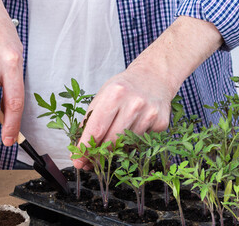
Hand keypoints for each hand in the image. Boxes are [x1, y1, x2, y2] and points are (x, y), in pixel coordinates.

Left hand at [71, 16, 223, 169]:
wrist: (154, 76)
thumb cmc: (123, 88)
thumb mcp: (102, 97)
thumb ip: (89, 122)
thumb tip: (79, 151)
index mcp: (114, 94)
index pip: (96, 129)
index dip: (85, 148)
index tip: (78, 162)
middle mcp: (134, 104)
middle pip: (111, 141)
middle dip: (98, 154)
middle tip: (91, 160)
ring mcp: (150, 114)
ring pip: (126, 145)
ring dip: (116, 147)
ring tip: (115, 135)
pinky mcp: (161, 123)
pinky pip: (141, 143)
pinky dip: (132, 141)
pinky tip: (133, 127)